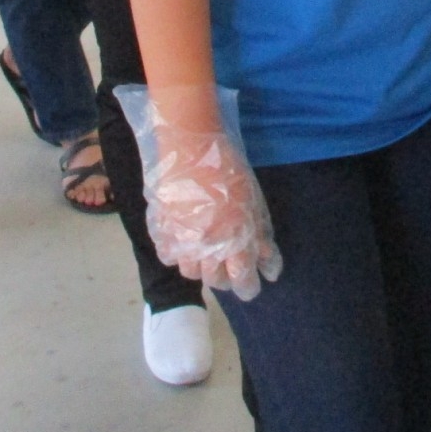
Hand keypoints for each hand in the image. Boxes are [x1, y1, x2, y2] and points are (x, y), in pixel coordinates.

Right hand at [118, 84, 282, 298]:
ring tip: (207, 251)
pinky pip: (168, 256)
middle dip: (226, 277)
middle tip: (230, 262)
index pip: (242, 281)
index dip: (249, 288)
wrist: (190, 144)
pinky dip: (177, 254)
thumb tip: (270, 268)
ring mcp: (180, 240)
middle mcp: (206, 246)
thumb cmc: (229, 169)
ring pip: (190, 272)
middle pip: (215, 281)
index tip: (251, 285)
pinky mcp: (160, 229)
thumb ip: (261, 237)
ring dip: (201, 267)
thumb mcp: (254, 202)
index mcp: (234, 238)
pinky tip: (186, 240)